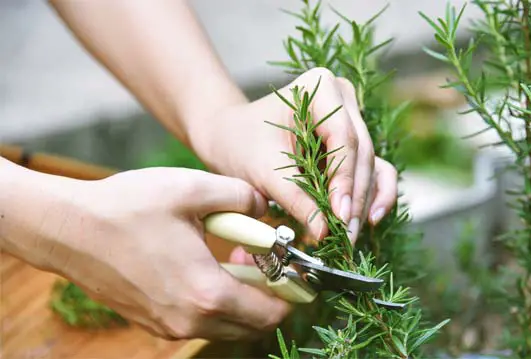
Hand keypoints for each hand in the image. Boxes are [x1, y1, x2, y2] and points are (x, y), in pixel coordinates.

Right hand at [35, 168, 289, 340]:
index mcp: (207, 292)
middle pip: (253, 324)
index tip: (298, 271)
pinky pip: (201, 321)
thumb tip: (265, 208)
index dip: (294, 293)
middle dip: (269, 294)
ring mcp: (170, 326)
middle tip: (265, 258)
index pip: (272, 311)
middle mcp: (191, 320)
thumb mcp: (194, 189)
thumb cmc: (128, 207)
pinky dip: (216, 301)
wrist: (68, 229)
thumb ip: (243, 197)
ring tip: (236, 257)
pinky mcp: (154, 323)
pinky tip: (206, 266)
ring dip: (242, 297)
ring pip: (228, 324)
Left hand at [188, 68, 397, 243]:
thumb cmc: (241, 144)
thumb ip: (295, 199)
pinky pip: (374, 169)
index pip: (343, 138)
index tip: (340, 216)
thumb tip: (324, 231)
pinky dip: (373, 195)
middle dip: (354, 198)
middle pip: (361, 154)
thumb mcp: (263, 171)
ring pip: (370, 165)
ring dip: (363, 203)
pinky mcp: (353, 143)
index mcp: (320, 87)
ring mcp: (352, 120)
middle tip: (346, 236)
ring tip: (350, 236)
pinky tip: (370, 220)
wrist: (229, 137)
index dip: (345, 180)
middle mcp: (343, 98)